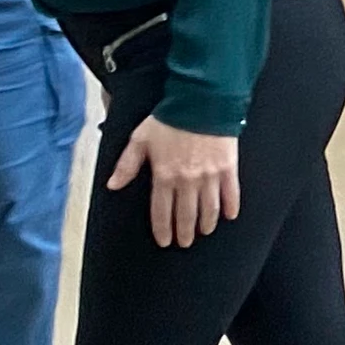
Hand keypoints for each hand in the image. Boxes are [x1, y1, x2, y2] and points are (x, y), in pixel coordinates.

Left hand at [107, 113, 240, 248]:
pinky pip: (231, 193)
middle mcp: (187, 181)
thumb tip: (113, 185)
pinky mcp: (227, 168)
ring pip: (209, 208)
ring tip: (204, 232)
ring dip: (206, 223)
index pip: (162, 211)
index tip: (165, 241)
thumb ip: (127, 164)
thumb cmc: (168, 119)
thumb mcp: (140, 140)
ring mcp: (210, 176)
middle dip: (184, 232)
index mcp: (164, 175)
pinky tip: (229, 216)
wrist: (200, 102)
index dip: (163, 229)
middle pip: (186, 215)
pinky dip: (231, 207)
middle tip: (185, 242)